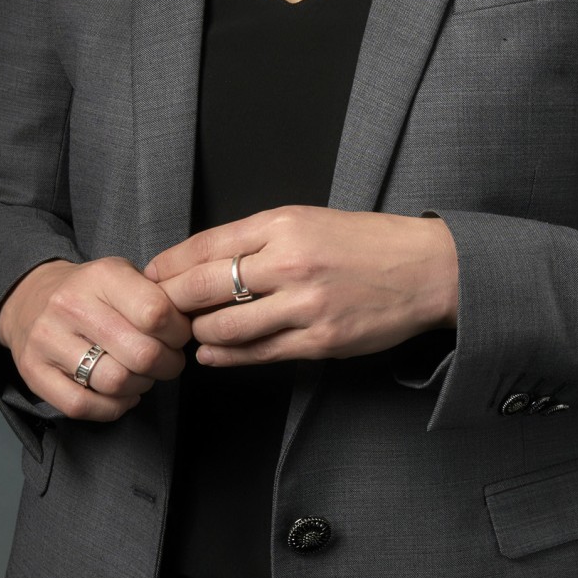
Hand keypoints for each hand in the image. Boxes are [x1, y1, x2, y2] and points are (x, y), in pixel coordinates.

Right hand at [0, 256, 193, 420]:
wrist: (29, 297)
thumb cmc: (92, 292)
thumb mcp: (124, 275)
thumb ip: (158, 296)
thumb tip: (194, 324)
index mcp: (101, 276)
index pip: (157, 313)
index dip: (178, 333)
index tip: (178, 336)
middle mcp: (70, 305)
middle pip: (141, 354)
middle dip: (167, 366)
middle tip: (167, 362)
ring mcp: (47, 340)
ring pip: (114, 382)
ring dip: (140, 386)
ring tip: (141, 375)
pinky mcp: (33, 371)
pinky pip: (82, 406)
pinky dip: (112, 407)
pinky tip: (120, 394)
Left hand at [142, 207, 458, 368]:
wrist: (427, 269)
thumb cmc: (364, 242)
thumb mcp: (306, 221)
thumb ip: (255, 238)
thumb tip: (199, 260)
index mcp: (282, 225)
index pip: (204, 246)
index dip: (167, 266)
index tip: (150, 277)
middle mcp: (290, 262)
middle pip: (202, 287)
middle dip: (170, 303)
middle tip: (155, 313)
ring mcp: (305, 305)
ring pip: (223, 327)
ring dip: (197, 334)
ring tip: (189, 334)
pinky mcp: (320, 341)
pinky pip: (257, 354)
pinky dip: (224, 356)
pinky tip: (211, 354)